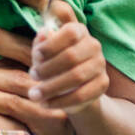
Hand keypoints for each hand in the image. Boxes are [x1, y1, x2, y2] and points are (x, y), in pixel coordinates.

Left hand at [19, 0, 108, 115]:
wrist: (71, 87)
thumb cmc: (52, 63)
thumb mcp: (43, 53)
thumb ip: (41, 44)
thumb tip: (42, 34)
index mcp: (79, 31)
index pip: (70, 32)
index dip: (52, 44)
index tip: (36, 56)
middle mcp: (93, 45)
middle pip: (71, 56)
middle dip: (47, 68)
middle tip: (32, 76)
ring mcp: (100, 65)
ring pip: (76, 76)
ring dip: (51, 87)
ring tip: (34, 95)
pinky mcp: (102, 84)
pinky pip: (81, 95)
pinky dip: (60, 101)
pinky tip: (46, 104)